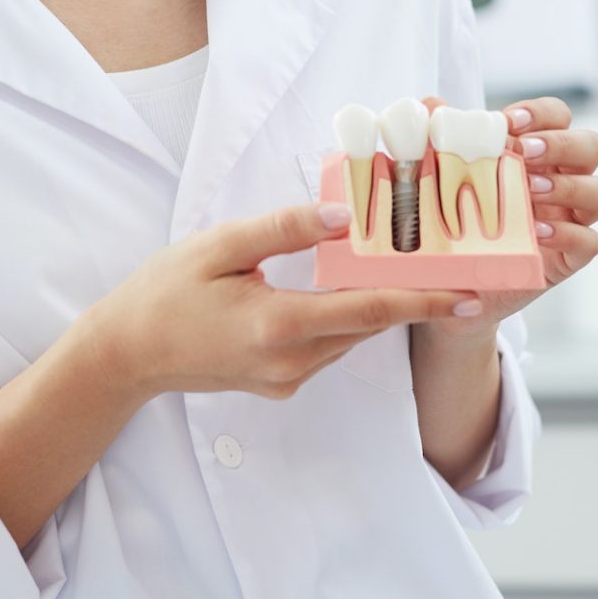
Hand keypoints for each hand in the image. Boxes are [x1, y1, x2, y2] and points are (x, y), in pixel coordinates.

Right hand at [96, 202, 470, 401]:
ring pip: (351, 337)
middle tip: (458, 268)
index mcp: (278, 325)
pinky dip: (347, 320)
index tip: (471, 297)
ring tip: (417, 272)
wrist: (126, 354)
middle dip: (415, 299)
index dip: (426, 302)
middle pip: (370, 325)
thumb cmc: (165, 292)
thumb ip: (282, 228)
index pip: (370, 310)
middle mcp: (290, 361)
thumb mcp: (219, 247)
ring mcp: (286, 379)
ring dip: (381, 308)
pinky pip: (328, 348)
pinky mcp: (280, 385)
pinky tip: (351, 291)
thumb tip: (341, 213)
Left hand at [415, 94, 597, 342]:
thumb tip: (432, 105)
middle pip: (592, 145)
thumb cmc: (456, 224)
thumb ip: (440, 142)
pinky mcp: (570, 258)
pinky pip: (590, 241)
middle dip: (562, 144)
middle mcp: (563, 180)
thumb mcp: (443, 183)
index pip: (559, 117)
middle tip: (524, 153)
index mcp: (539, 154)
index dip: (541, 113)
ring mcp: (571, 219)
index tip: (508, 122)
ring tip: (530, 190)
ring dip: (570, 186)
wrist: (452, 282)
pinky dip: (567, 233)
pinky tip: (536, 232)